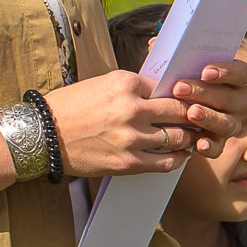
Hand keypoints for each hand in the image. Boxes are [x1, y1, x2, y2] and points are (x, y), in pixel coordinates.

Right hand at [45, 72, 202, 177]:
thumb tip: (163, 92)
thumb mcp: (103, 85)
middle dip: (194, 114)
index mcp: (126, 83)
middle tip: (203, 117)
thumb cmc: (71, 107)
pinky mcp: (128, 162)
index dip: (184, 94)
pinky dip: (178, 159)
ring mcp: (131, 137)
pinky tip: (182, 155)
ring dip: (190, 138)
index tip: (194, 98)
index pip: (169, 86)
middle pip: (180, 110)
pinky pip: (166, 162)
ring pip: (178, 137)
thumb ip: (134, 89)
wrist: (43, 134)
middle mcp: (132, 109)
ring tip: (193, 137)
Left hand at [168, 56, 246, 152]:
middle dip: (205, 93)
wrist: (180, 104)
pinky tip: (198, 143)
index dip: (227, 72)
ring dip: (209, 117)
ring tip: (190, 112)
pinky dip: (210, 146)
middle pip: (231, 99)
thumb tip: (155, 44)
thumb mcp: (183, 65)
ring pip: (227, 123)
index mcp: (238, 79)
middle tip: (180, 88)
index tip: (205, 71)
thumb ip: (175, 55)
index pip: (242, 73)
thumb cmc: (184, 78)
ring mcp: (232, 123)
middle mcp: (241, 102)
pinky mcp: (219, 142)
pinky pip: (219, 148)